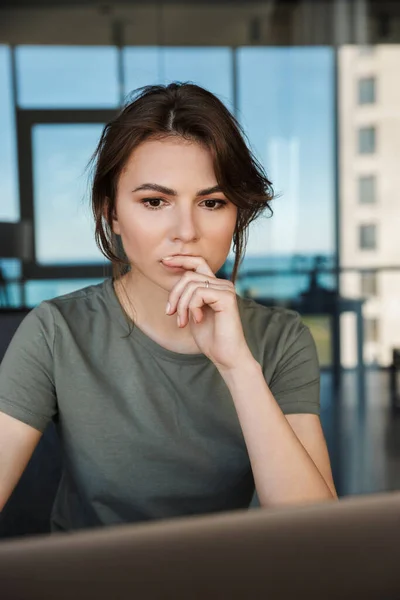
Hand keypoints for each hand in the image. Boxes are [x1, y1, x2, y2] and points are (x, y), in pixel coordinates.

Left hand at [162, 255, 254, 371]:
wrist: (225, 355)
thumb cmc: (210, 337)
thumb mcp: (191, 312)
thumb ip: (186, 295)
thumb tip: (171, 279)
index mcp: (215, 286)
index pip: (197, 262)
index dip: (180, 259)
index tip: (164, 262)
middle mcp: (222, 284)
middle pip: (189, 275)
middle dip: (174, 294)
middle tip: (169, 312)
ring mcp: (226, 289)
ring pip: (191, 285)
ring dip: (181, 305)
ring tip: (182, 322)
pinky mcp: (227, 297)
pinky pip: (198, 293)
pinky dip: (191, 308)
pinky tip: (197, 320)